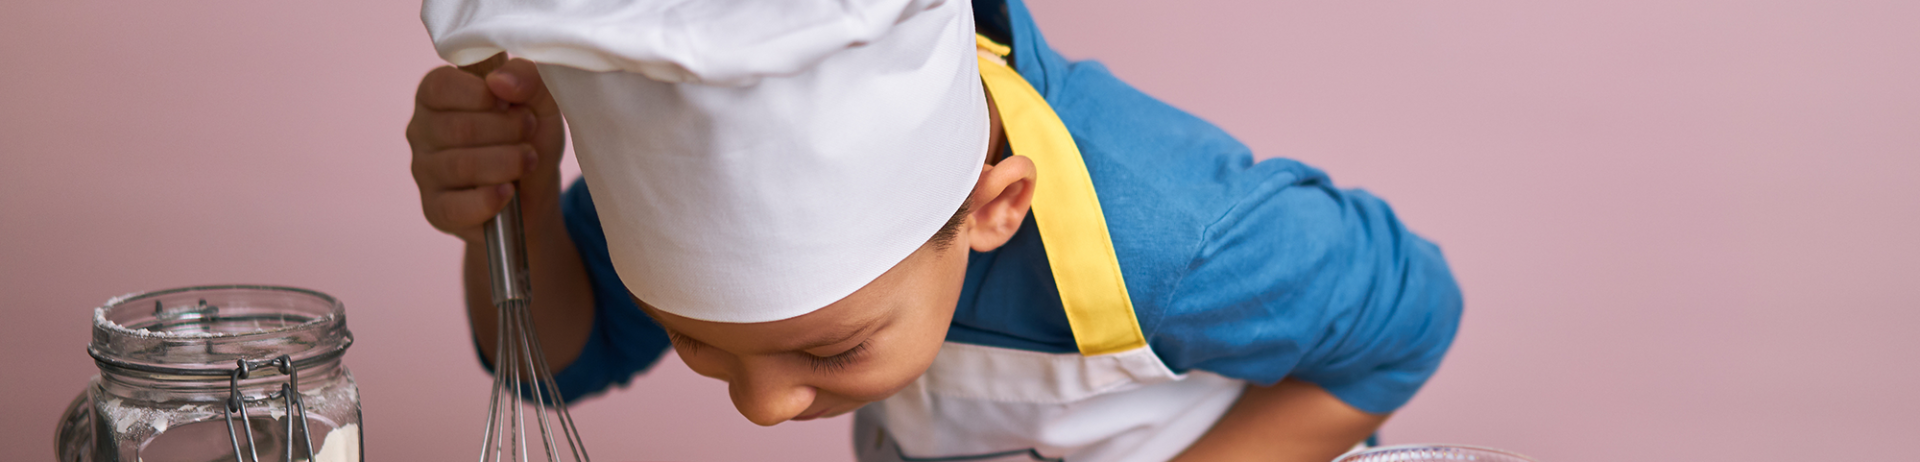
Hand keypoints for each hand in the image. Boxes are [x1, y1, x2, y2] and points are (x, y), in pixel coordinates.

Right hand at [406, 53, 566, 242]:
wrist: (535, 195)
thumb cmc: (528, 138)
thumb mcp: (540, 102)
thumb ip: (527, 77)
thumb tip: (499, 81)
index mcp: (436, 96)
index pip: (440, 86)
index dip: (482, 95)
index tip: (512, 104)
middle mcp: (421, 131)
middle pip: (457, 128)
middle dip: (507, 130)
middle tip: (529, 132)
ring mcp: (424, 172)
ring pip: (461, 166)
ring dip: (507, 162)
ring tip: (528, 160)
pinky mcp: (435, 209)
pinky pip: (456, 207)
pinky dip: (490, 199)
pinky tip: (508, 192)